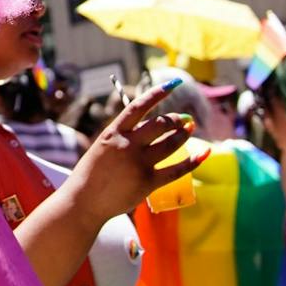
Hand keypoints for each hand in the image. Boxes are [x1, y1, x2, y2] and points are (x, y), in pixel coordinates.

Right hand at [64, 80, 209, 224]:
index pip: (139, 106)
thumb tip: (148, 129)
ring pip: (170, 143)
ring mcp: (138, 164)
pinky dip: (192, 161)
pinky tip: (203, 153)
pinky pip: (176, 169)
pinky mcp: (148, 182)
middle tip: (185, 119)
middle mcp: (127, 145)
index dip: (159, 93)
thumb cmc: (91, 175)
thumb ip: (123, 137)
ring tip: (190, 131)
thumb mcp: (102, 147)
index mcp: (113, 132)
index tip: (174, 84)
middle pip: (160, 124)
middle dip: (177, 119)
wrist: (83, 201)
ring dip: (183, 135)